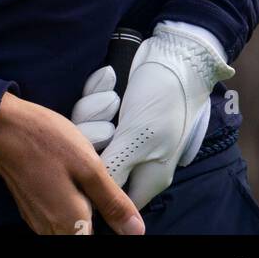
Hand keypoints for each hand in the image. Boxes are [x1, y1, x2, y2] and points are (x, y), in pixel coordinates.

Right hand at [0, 91, 144, 235]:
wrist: (3, 125)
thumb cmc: (47, 140)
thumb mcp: (88, 166)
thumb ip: (113, 202)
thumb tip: (137, 231)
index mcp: (69, 224)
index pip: (97, 239)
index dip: (110, 225)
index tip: (109, 203)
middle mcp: (51, 231)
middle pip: (84, 234)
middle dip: (97, 217)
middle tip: (95, 183)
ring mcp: (38, 221)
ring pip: (70, 228)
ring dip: (83, 210)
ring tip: (83, 178)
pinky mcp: (30, 209)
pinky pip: (57, 218)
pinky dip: (68, 204)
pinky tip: (68, 177)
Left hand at [71, 25, 234, 210]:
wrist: (172, 55)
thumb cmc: (162, 100)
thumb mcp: (138, 138)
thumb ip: (115, 168)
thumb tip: (95, 201)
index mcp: (146, 175)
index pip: (115, 199)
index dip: (98, 187)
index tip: (87, 166)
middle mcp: (131, 156)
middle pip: (93, 159)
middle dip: (95, 134)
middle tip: (110, 124)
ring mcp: (119, 130)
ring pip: (87, 128)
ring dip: (96, 108)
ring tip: (114, 97)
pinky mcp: (109, 109)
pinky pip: (87, 105)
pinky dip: (96, 90)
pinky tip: (108, 79)